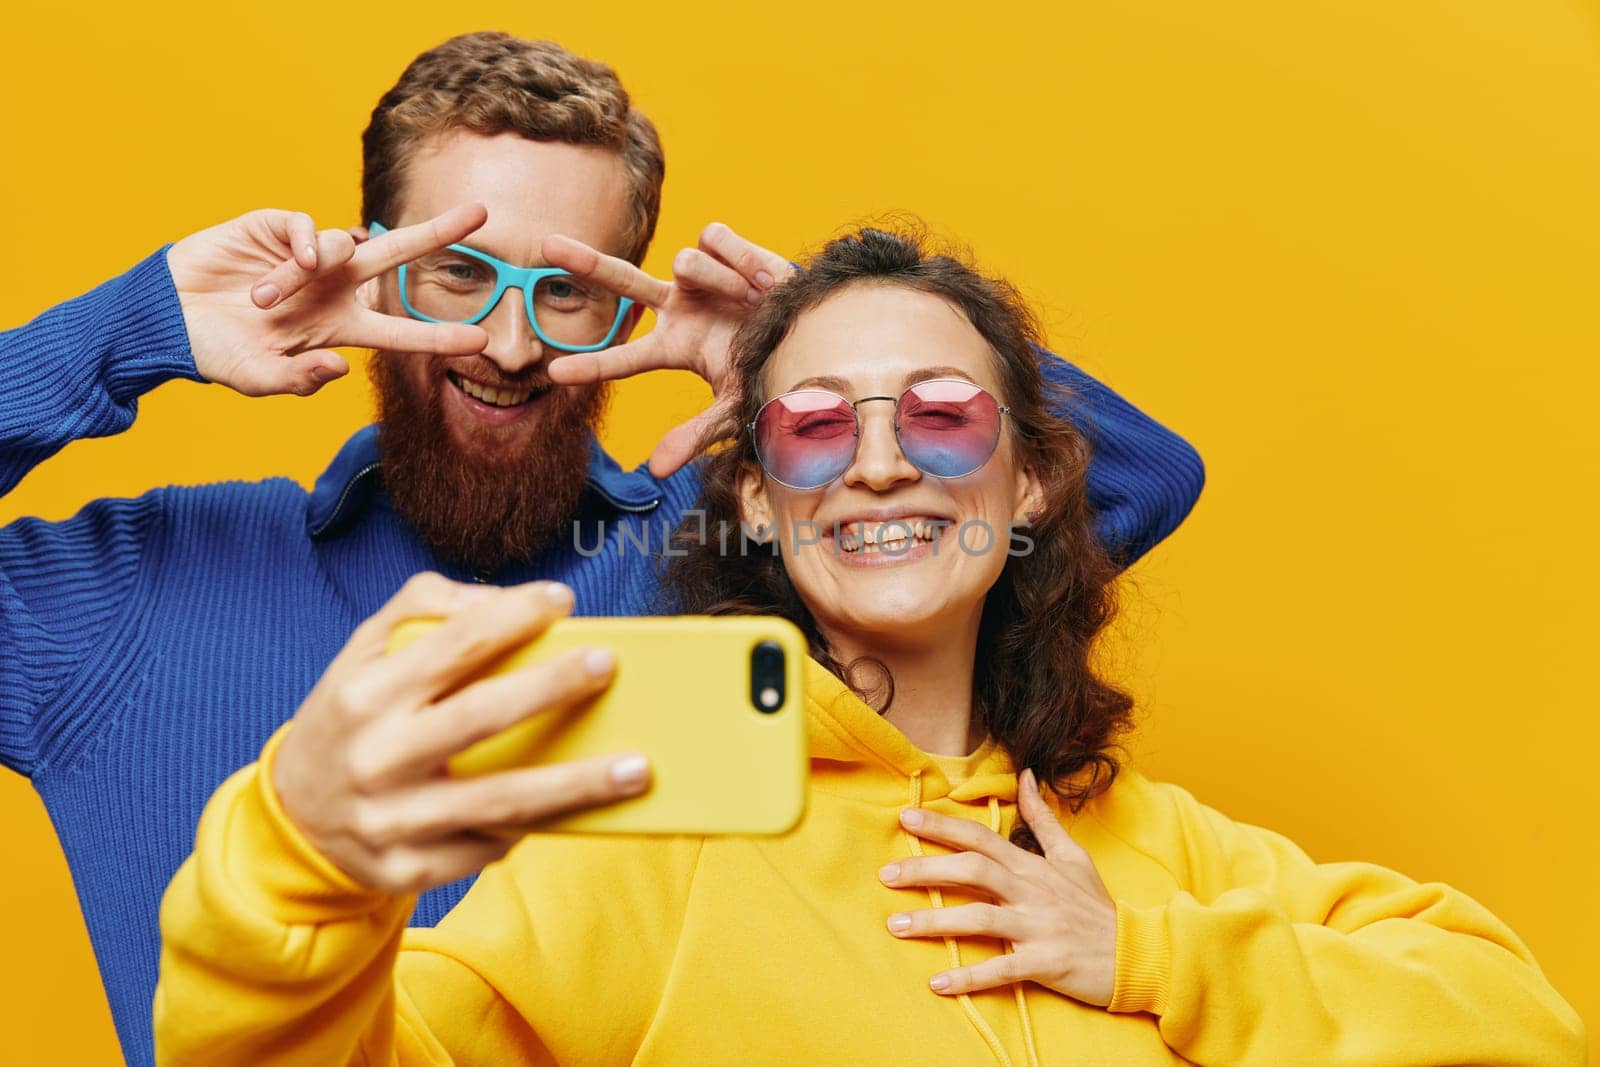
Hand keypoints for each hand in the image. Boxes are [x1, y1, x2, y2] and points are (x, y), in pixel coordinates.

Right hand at [166, 205, 489, 396]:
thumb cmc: (217, 353)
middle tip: (481, 215)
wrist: (167, 320)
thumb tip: (340, 366)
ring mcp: (306, 257)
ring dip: (304, 275)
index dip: (439, 337)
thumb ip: (300, 380)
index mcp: (338, 328)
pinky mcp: (272, 229)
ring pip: (340, 246)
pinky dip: (305, 241)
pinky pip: (305, 227)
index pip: (400, 333)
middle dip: (437, 233)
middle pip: (397, 257)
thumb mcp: (259, 379)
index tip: (482, 342)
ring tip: (260, 302)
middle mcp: (333, 288)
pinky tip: (294, 260)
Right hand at [270, 575, 650, 895]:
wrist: (293, 819)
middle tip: (608, 664)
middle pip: (480, 718)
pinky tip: (583, 811)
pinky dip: (538, 827)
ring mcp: (392, 821)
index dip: (510, 617)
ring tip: (637, 768)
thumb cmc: (352, 718)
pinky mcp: (409, 870)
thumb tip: (504, 598)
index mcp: (364, 694)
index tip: (562, 600)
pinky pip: (487, 848)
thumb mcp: (362, 652)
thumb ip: (422, 607)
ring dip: (576, 785)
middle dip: (551, 688)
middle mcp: (376, 757)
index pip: (449, 645)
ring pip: (499, 801)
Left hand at [542, 222, 794, 476]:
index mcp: (676, 347)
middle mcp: (678, 307)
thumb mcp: (736, 408)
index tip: (553, 374)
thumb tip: (654, 471)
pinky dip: (739, 258)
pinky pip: (712, 240)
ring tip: (753, 299)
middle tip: (544, 246)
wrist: (820, 324)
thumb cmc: (775, 368)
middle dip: (585, 262)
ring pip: (685, 263)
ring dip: (722, 282)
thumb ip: (695, 435)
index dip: (592, 366)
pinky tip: (759, 277)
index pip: (625, 358)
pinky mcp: (717, 243)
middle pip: (622, 282)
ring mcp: (695, 275)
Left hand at [881, 768, 1118, 1005]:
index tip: (905, 818)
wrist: (1136, 953)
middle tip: (885, 874)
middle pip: (973, 871)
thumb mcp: (1073, 856)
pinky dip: (969, 977)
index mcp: (1033, 866)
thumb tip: (1026, 776)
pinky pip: (1001, 969)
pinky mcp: (1045, 963)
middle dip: (926, 869)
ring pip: (979, 918)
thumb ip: (1042, 819)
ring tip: (895, 925)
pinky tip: (937, 983)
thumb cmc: (1096, 906)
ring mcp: (1037, 927)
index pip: (982, 838)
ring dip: (935, 921)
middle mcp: (1031, 892)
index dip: (942, 826)